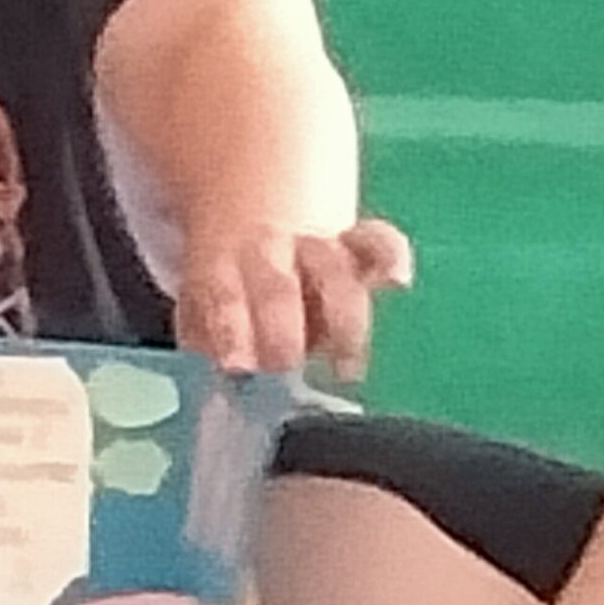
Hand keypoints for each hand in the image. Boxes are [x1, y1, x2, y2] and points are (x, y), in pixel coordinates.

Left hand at [174, 218, 414, 378]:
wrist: (255, 214)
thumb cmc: (233, 286)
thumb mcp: (206, 306)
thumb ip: (210, 341)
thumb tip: (214, 390)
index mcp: (224, 266)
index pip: (224, 298)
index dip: (230, 331)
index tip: (235, 368)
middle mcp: (270, 251)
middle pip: (278, 288)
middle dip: (281, 334)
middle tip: (282, 370)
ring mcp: (316, 246)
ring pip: (334, 272)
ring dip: (342, 323)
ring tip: (345, 370)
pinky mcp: (356, 244)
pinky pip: (379, 243)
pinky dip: (391, 258)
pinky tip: (397, 281)